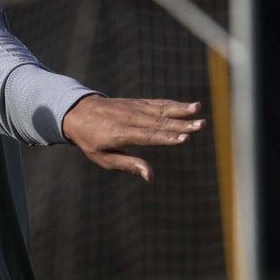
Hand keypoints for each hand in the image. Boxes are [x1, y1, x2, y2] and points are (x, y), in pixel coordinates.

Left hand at [62, 95, 205, 180]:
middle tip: (200, 125)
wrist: (78, 112)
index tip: (184, 138)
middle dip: (181, 124)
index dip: (166, 138)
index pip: (147, 136)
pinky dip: (173, 104)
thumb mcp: (103, 158)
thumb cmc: (91, 140)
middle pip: (158, 122)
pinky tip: (189, 106)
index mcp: (119, 133)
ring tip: (199, 109)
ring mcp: (132, 108)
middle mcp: (128, 118)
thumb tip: (151, 176)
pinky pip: (157, 103)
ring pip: (160, 110)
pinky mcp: (136, 103)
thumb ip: (128, 165)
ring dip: (181, 110)